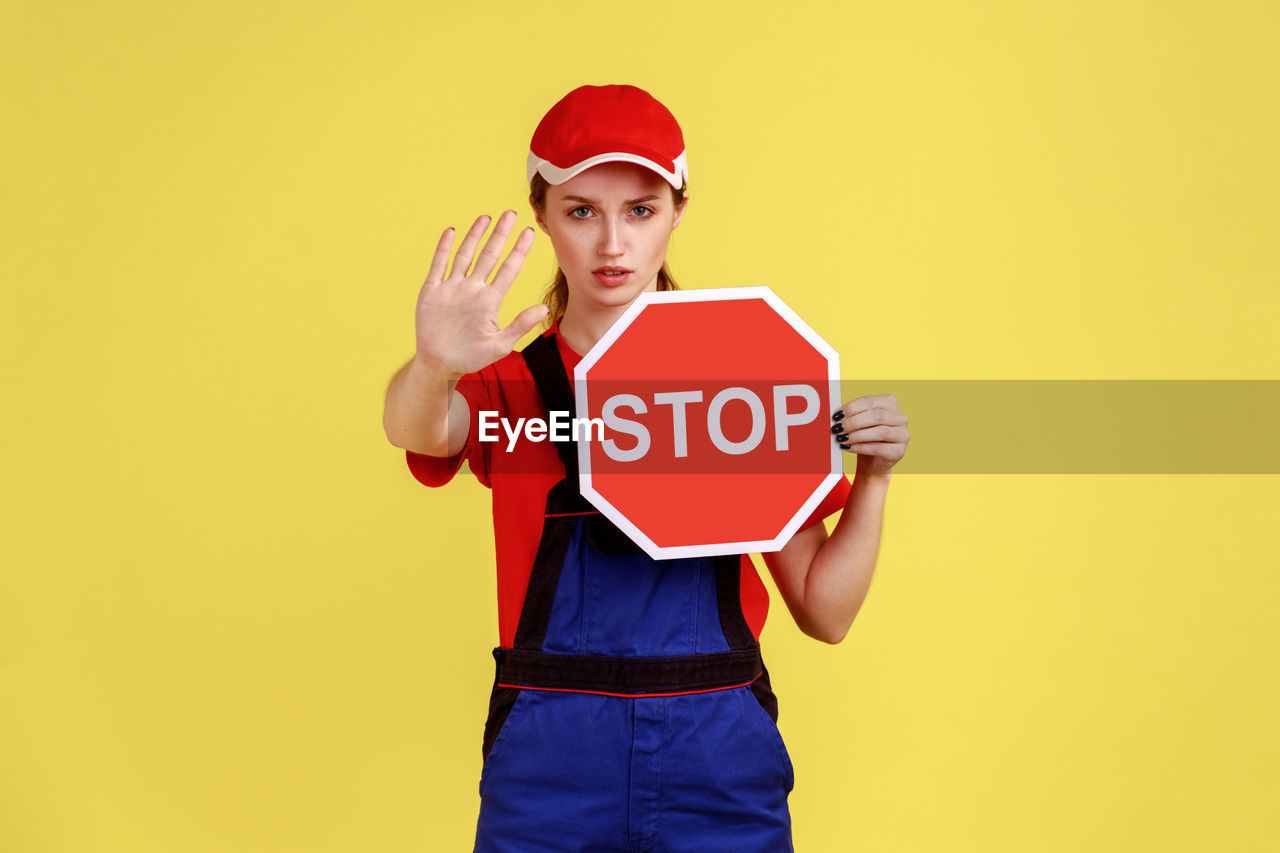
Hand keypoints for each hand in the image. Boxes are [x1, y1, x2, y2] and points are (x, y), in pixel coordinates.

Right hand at [414, 210, 547, 375]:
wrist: (440, 365)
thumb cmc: (472, 357)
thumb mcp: (500, 345)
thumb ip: (521, 325)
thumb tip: (544, 309)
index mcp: (490, 300)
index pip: (508, 270)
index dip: (519, 251)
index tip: (529, 233)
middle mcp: (473, 289)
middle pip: (489, 256)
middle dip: (500, 235)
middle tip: (510, 214)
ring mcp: (453, 288)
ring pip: (465, 255)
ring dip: (475, 236)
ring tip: (486, 218)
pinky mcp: (433, 291)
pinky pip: (438, 265)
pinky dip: (444, 248)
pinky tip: (452, 232)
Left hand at [831, 394, 909, 475]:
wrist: (873, 462)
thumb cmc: (865, 438)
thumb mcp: (860, 423)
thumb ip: (852, 415)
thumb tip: (837, 415)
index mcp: (890, 404)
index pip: (870, 401)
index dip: (851, 408)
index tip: (836, 415)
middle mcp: (900, 418)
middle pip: (876, 416)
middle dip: (853, 422)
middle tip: (837, 428)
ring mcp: (903, 435)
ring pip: (879, 432)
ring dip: (856, 435)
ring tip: (841, 438)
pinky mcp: (899, 451)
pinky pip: (878, 448)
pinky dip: (860, 447)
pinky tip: (848, 447)